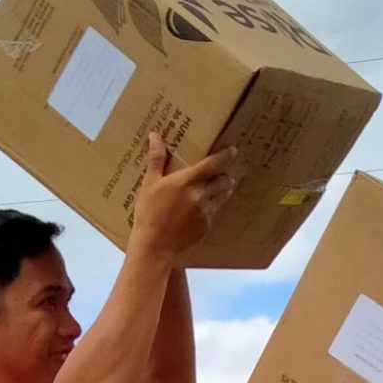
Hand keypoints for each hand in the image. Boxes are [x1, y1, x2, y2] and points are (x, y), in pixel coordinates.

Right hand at [128, 131, 237, 258]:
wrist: (154, 247)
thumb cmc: (149, 214)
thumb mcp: (150, 184)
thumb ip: (156, 159)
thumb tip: (155, 136)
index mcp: (188, 181)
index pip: (213, 164)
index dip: (226, 156)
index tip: (233, 151)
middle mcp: (201, 195)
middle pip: (223, 181)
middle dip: (224, 175)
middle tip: (222, 173)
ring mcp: (206, 213)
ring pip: (222, 197)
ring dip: (223, 190)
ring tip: (218, 188)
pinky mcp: (206, 227)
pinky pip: (215, 212)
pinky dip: (213, 207)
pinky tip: (205, 208)